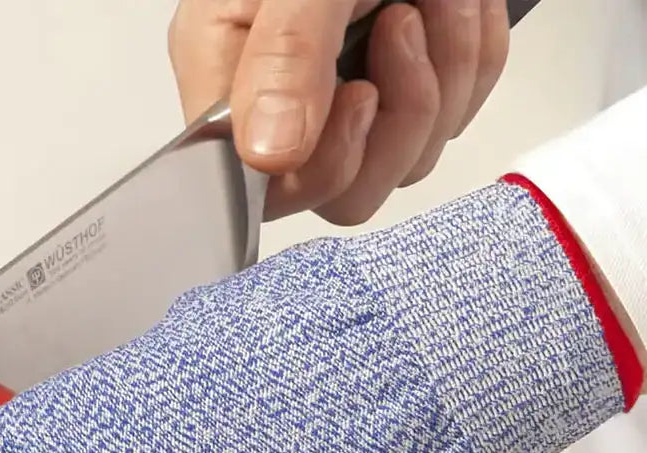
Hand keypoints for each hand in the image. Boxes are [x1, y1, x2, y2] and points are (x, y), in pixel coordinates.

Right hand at [168, 0, 510, 222]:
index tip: (360, 94)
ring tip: (434, 1)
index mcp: (227, 69)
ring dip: (442, 80)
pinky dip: (468, 65)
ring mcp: (341, 94)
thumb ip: (285, 55)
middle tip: (403, 28)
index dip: (322, 166)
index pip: (262, 186)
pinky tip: (456, 9)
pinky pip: (446, 122)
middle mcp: (278, 97)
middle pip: (340, 190)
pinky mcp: (397, 85)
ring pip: (400, 162)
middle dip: (397, 122)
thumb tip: (267, 157)